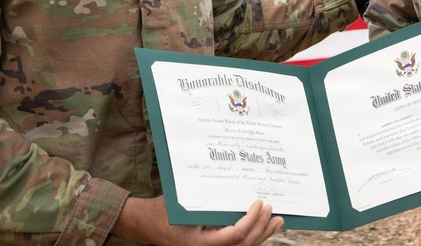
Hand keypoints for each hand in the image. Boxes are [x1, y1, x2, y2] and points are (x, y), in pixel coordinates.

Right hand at [112, 196, 282, 245]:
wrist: (144, 223)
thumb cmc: (161, 210)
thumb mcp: (184, 201)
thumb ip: (207, 200)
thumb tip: (234, 181)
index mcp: (200, 243)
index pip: (234, 236)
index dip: (251, 221)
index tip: (260, 203)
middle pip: (242, 245)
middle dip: (261, 229)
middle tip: (275, 213)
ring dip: (261, 234)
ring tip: (277, 221)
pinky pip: (234, 244)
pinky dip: (250, 235)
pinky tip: (261, 226)